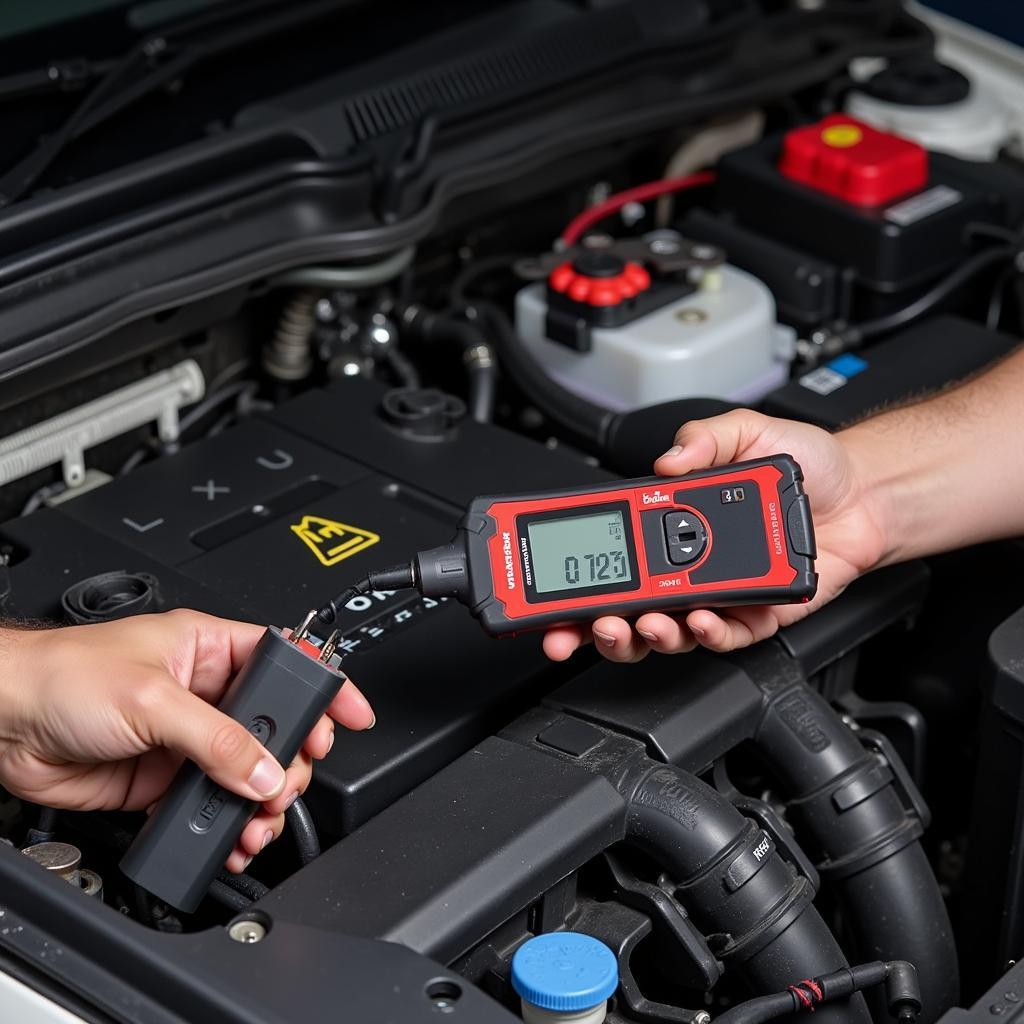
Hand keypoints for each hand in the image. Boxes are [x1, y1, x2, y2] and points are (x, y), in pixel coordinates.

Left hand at [0, 609, 374, 871]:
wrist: (1, 721)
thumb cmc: (63, 675)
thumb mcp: (152, 697)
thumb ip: (217, 738)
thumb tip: (264, 770)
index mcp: (209, 648)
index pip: (285, 662)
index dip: (324, 687)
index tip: (354, 714)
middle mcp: (203, 692)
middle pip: (274, 727)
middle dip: (290, 759)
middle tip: (286, 781)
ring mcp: (185, 738)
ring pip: (246, 773)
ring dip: (260, 800)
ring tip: (257, 818)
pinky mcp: (162, 779)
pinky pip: (211, 806)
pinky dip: (227, 826)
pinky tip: (230, 835)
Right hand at [543, 409, 889, 661]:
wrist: (863, 492)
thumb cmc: (804, 466)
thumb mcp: (745, 432)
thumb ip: (703, 439)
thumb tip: (668, 462)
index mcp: (671, 526)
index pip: (612, 558)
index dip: (576, 581)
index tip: (548, 593)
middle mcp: (687, 566)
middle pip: (627, 609)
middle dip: (598, 627)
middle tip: (592, 623)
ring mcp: (718, 594)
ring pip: (669, 632)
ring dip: (649, 634)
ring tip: (647, 622)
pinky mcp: (755, 615)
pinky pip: (725, 638)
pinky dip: (710, 635)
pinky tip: (704, 621)